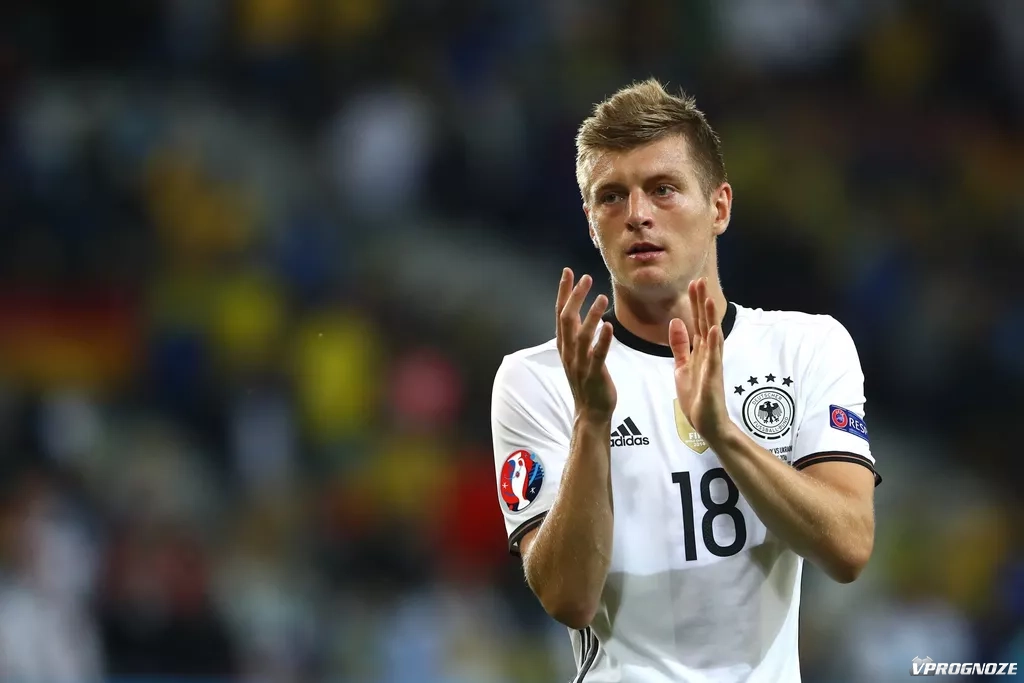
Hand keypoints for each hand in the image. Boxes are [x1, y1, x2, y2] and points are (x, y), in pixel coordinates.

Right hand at [556, 268, 615, 421]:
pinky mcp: (594, 374)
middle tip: (586, 278)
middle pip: (568, 319)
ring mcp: (580, 364)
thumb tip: (576, 312)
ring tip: (601, 297)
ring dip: (590, 315)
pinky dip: (602, 340)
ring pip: (582, 335)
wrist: (591, 412)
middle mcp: (569, 352)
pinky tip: (608, 326)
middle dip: (575, 297)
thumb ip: (576, 334)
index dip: (564, 292)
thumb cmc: (587, 381)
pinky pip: (597, 354)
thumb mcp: (577, 354)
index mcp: (564, 345)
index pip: (560, 313)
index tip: (568, 272)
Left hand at [669, 278, 729, 442]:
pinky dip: (714, 344)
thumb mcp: (682, 366)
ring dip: (710, 318)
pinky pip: (714, 359)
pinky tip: (714, 330)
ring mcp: (712, 365)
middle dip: (701, 302)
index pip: (698, 321)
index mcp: (700, 351)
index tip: (693, 283)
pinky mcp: (713, 378)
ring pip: (712, 336)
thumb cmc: (697, 396)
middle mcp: (709, 354)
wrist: (707, 423)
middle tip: (699, 280)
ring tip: (708, 298)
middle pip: (705, 323)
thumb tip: (676, 321)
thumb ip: (680, 345)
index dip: (695, 303)